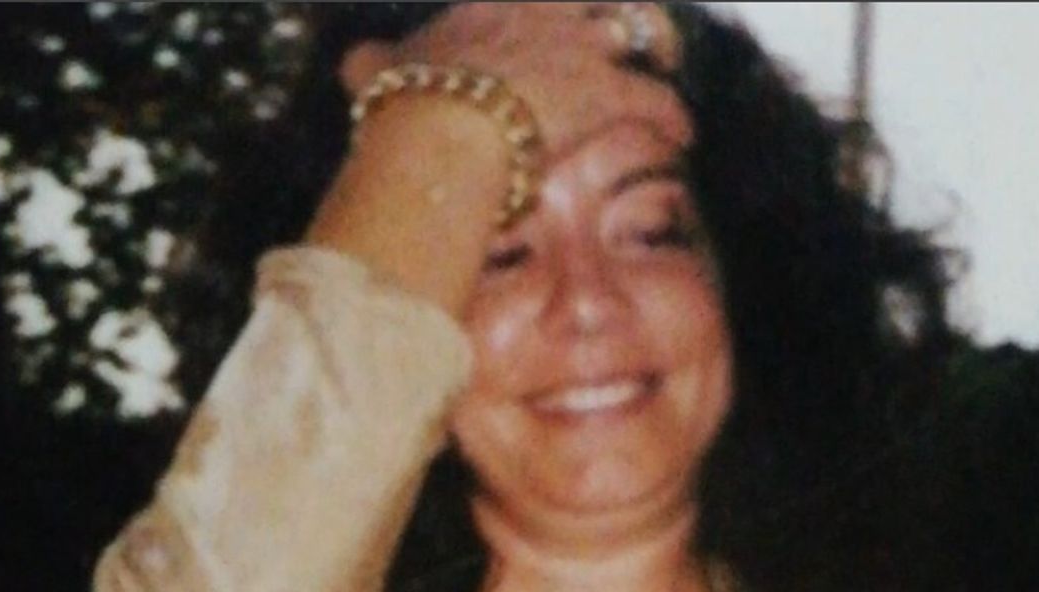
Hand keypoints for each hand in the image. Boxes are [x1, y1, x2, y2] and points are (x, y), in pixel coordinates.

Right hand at [311, 4, 689, 315]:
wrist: (438, 130)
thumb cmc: (407, 104)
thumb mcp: (381, 74)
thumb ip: (376, 64)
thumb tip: (356, 64)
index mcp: (494, 8)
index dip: (557, 6)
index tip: (565, 11)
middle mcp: (543, 15)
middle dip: (621, 8)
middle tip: (636, 25)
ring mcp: (578, 49)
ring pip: (638, 29)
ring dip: (657, 44)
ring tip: (667, 61)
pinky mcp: (607, 93)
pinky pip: (656, 100)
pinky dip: (672, 116)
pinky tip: (681, 132)